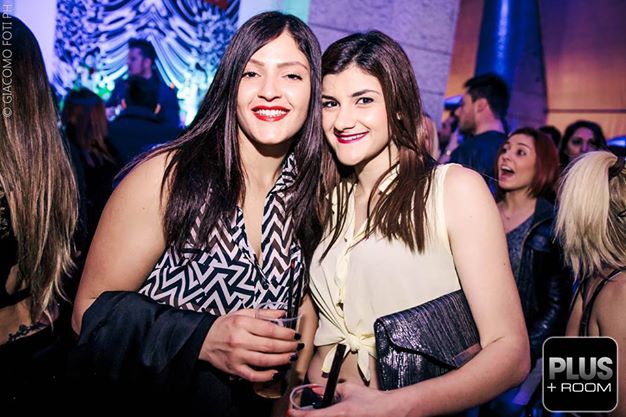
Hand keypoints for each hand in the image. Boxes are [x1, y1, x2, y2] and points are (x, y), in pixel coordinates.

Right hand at [200, 308, 299, 381]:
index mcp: (242, 324)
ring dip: (281, 360)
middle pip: (269, 346)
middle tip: (298, 346)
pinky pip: (253, 375)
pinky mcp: (234, 369)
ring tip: (292, 357)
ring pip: (264, 361)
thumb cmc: (226, 325)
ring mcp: (237, 356)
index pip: (269, 329)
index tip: (295, 334)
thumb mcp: (243, 313)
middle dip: (287, 346)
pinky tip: (277, 372)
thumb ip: (264, 313)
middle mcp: (240, 340)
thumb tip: (283, 314)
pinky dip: (266, 375)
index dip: (285, 333)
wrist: (205, 339)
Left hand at [287, 382, 407, 416]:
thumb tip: (315, 391)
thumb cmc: (371, 401)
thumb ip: (329, 390)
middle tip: (299, 414)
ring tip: (315, 413)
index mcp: (338, 414)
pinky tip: (327, 415)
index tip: (290, 411)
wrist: (390, 411)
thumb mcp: (348, 390)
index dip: (295, 414)